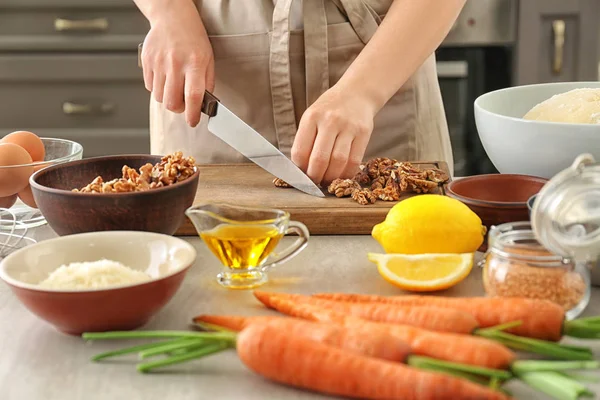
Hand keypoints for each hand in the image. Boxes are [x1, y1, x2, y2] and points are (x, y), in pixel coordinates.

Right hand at [140, 4, 213, 126]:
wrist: (172, 18)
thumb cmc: (193, 38)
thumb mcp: (208, 59)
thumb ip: (207, 82)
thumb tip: (204, 104)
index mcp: (194, 64)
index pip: (193, 96)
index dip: (193, 114)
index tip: (193, 122)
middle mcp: (175, 64)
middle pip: (172, 102)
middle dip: (179, 109)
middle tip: (184, 104)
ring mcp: (158, 63)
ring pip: (159, 97)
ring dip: (168, 99)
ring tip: (175, 88)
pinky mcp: (147, 62)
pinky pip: (150, 87)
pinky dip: (158, 89)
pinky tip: (165, 79)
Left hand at [291, 87, 375, 185]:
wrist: (357, 93)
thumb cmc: (330, 109)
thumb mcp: (312, 117)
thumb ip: (306, 140)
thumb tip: (302, 170)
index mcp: (311, 117)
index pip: (300, 151)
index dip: (299, 169)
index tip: (301, 176)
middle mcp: (330, 120)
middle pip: (319, 159)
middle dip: (315, 177)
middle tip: (314, 183)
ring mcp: (348, 126)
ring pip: (338, 162)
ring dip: (331, 178)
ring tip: (327, 181)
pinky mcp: (364, 133)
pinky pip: (354, 161)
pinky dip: (347, 174)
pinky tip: (341, 176)